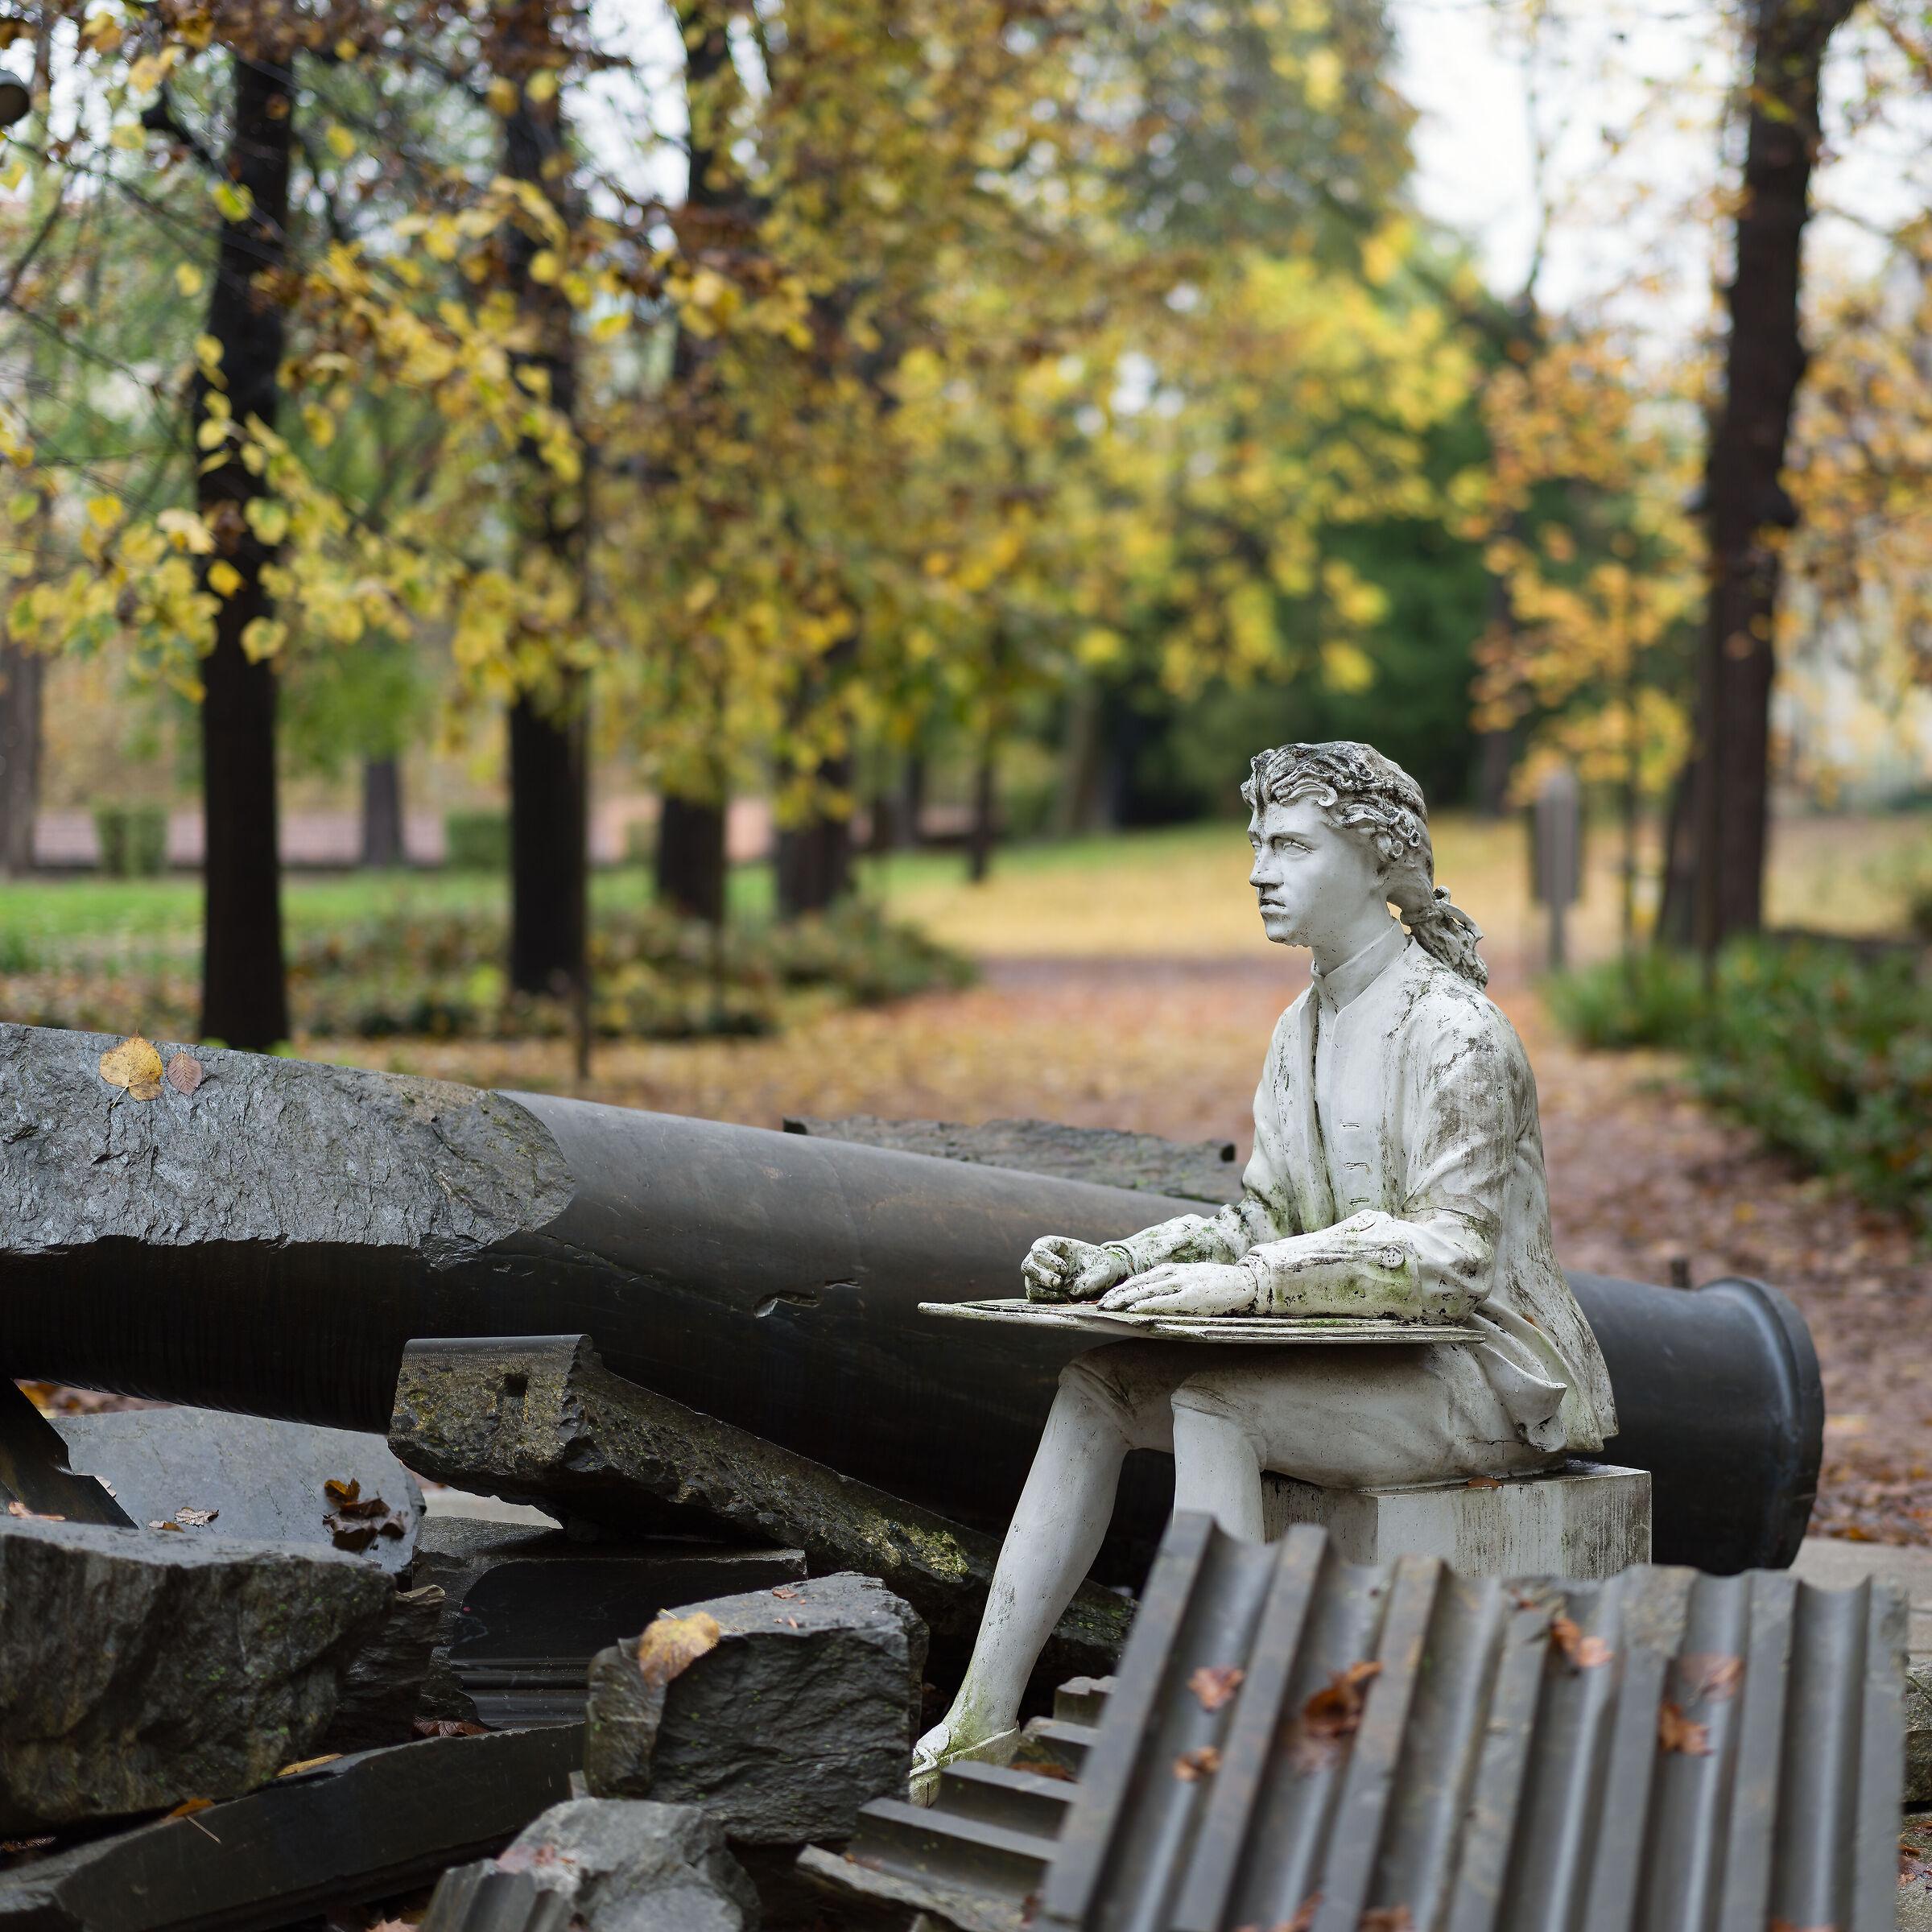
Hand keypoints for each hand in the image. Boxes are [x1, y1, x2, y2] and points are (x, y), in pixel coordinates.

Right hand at [1023, 1236, 1129, 1302]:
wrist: (1102, 1279)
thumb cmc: (1101, 1267)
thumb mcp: (1103, 1269)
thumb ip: (1092, 1279)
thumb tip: (1073, 1292)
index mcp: (1052, 1246)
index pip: (1037, 1250)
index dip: (1048, 1260)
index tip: (1065, 1269)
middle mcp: (1041, 1261)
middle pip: (1027, 1266)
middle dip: (1042, 1276)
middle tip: (1059, 1284)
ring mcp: (1040, 1278)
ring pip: (1030, 1285)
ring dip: (1046, 1291)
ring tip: (1065, 1294)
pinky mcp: (1042, 1293)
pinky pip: (1035, 1299)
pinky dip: (1047, 1301)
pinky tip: (1063, 1299)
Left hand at [1098, 1263, 1256, 1314]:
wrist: (1243, 1282)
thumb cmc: (1215, 1283)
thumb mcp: (1188, 1277)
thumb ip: (1170, 1283)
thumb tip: (1149, 1294)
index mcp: (1171, 1269)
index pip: (1139, 1278)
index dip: (1120, 1288)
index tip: (1104, 1298)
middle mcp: (1174, 1273)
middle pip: (1138, 1283)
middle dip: (1116, 1295)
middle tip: (1098, 1305)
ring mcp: (1183, 1283)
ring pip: (1146, 1290)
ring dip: (1125, 1299)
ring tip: (1108, 1307)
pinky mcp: (1193, 1296)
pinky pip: (1165, 1301)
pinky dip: (1147, 1304)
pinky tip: (1134, 1310)